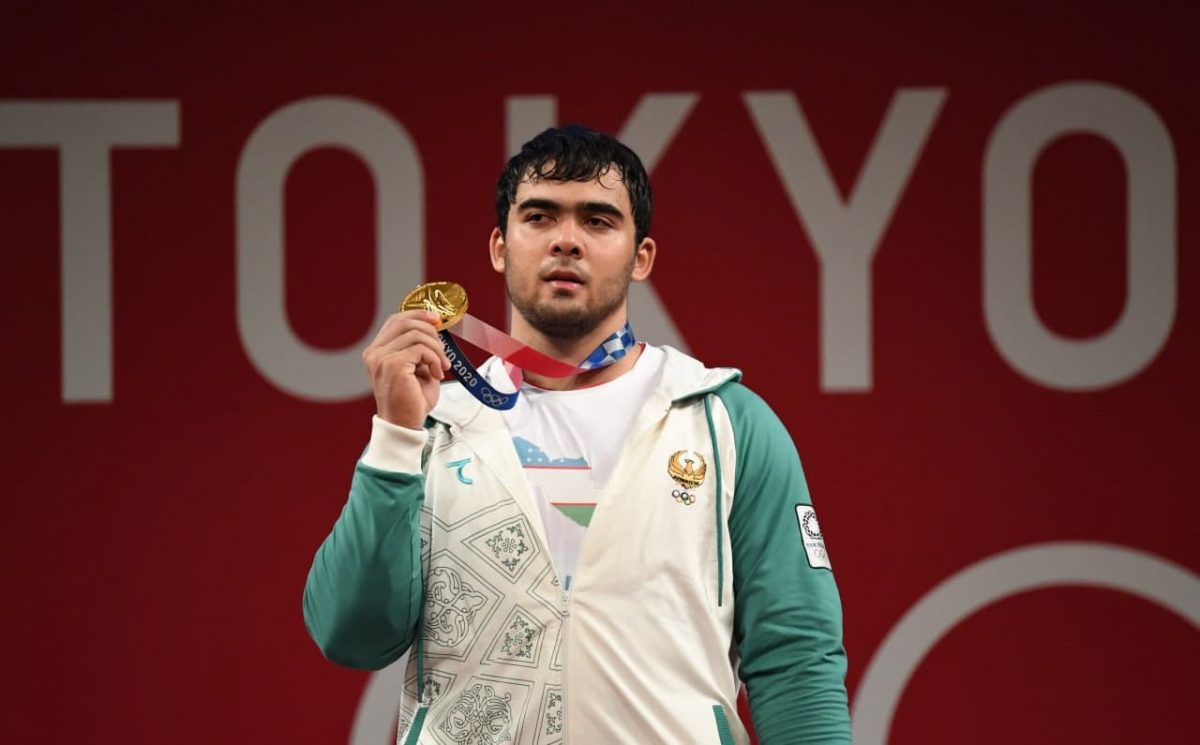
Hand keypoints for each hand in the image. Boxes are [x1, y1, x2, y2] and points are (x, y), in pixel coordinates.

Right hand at [362, 310, 450, 427]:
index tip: (436, 319)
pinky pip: (422, 350)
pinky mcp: (394, 365)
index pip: (395, 321)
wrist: (405, 425)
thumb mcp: (416, 368)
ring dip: (437, 350)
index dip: (417, 314)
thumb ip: (420, 347)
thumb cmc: (411, 400)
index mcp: (377, 351)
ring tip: (442, 367)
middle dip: (431, 331)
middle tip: (443, 350)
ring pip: (417, 335)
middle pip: (406, 322)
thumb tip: (434, 326)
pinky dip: (435, 360)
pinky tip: (437, 374)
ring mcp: (382, 358)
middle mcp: (375, 353)